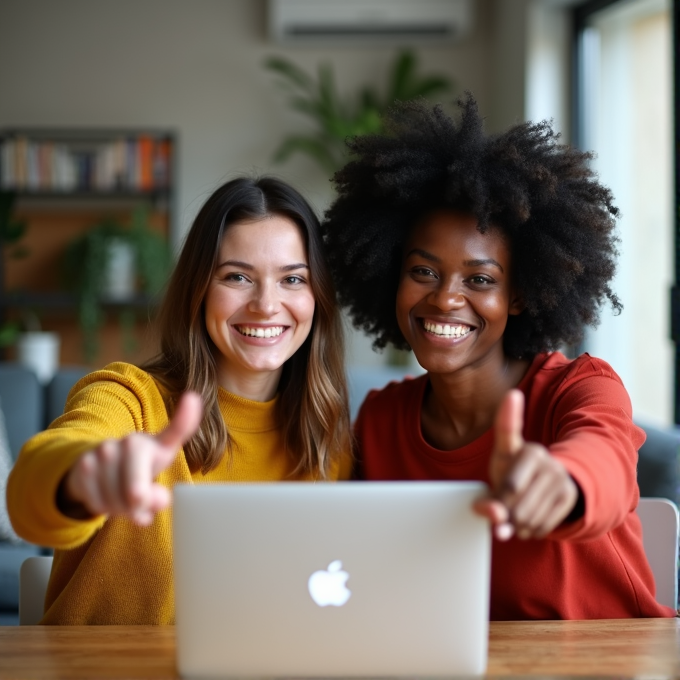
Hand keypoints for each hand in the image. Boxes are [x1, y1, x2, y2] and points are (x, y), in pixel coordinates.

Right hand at [58, 392, 202, 525]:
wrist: (100, 468)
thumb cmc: (136, 474)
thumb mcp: (154, 487)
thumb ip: (159, 498)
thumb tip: (150, 501)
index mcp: (155, 444)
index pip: (175, 431)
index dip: (185, 417)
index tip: (192, 398)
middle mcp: (131, 441)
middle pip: (137, 491)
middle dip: (138, 507)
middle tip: (140, 505)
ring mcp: (105, 449)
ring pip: (114, 499)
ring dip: (119, 510)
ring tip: (121, 499)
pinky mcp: (84, 462)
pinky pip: (94, 500)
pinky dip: (102, 508)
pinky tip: (105, 497)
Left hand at [473, 389, 578, 540]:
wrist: (549, 488)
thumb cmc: (512, 479)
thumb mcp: (496, 483)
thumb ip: (488, 498)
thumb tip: (493, 514)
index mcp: (518, 446)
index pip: (509, 431)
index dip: (510, 411)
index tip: (512, 394)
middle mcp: (540, 455)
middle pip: (510, 492)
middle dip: (501, 511)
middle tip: (498, 514)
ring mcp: (557, 474)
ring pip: (527, 513)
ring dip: (516, 524)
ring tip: (513, 518)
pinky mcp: (568, 495)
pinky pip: (542, 523)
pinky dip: (531, 530)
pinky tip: (529, 522)